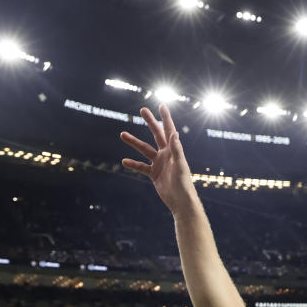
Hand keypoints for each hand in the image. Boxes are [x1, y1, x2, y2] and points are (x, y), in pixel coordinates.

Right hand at [120, 104, 198, 218]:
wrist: (181, 202)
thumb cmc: (184, 184)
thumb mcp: (180, 166)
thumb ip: (177, 150)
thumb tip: (173, 133)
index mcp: (174, 150)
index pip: (169, 130)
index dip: (166, 117)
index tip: (161, 105)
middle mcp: (167, 154)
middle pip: (156, 134)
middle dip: (150, 122)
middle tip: (142, 109)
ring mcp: (160, 164)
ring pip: (145, 150)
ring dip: (134, 142)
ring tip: (122, 134)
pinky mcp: (154, 174)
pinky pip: (141, 167)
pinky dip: (133, 164)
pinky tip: (124, 161)